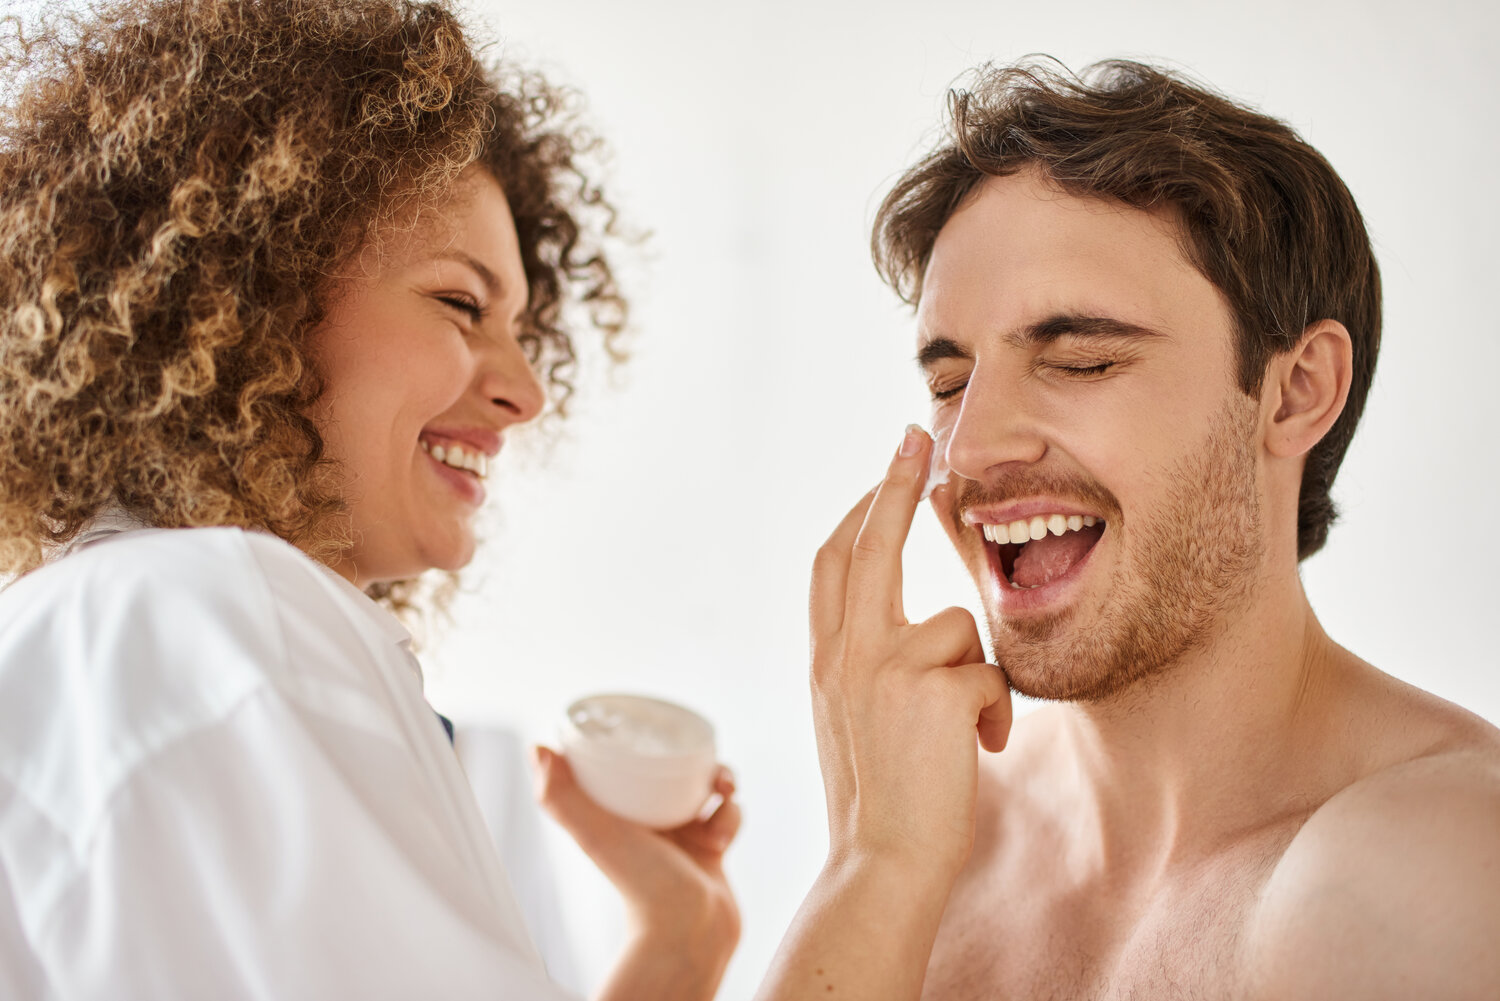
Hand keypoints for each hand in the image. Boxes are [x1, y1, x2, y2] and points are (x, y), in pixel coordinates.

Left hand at [532, 746, 739, 987]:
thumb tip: (538, 747)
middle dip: (695, 761)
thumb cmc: (641, 888)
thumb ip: (560, 796)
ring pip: (705, 790)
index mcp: (617, 817)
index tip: (659, 732)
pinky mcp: (708, 851)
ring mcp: (679, 838)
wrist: (689, 935)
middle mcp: (646, 826)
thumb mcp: (596, 833)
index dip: (645, 745)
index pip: (628, 766)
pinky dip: (731, 819)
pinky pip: (726, 817)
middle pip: (671, 774)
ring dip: (721, 783)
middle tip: (708, 764)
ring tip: (723, 793)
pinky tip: (722, 836)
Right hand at [810, 424, 1011, 879]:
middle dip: (894, 485)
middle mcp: (844, 653)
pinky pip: (991, 674)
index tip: (881, 477)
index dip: (856, 514)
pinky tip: (984, 751)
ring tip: (972, 732)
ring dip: (978, 674)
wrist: (882, 862)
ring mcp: (883, 668)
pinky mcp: (932, 690)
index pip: (833, 564)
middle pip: (869, 544)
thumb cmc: (881, 798)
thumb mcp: (850, 720)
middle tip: (915, 438)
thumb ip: (867, 667)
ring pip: (959, 626)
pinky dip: (998, 713)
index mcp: (824, 660)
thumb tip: (919, 628)